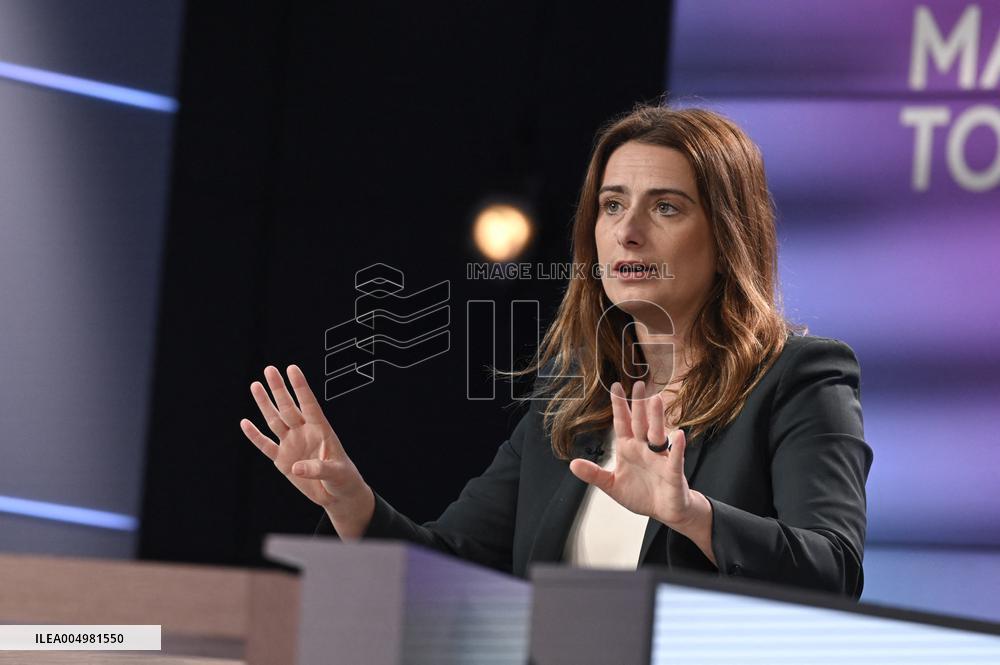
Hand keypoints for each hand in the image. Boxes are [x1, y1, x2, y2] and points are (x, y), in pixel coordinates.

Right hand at [240, 364, 373, 537]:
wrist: (336, 494)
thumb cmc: (343, 478)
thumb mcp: (336, 472)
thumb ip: (318, 469)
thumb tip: (295, 467)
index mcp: (321, 429)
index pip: (309, 404)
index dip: (301, 387)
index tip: (292, 368)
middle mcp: (304, 432)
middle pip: (289, 408)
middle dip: (279, 389)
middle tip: (269, 369)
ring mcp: (292, 444)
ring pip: (275, 421)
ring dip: (265, 404)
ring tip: (256, 385)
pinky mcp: (282, 460)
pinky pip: (266, 446)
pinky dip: (255, 436)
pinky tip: (245, 423)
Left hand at [569, 380, 698, 529]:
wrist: (665, 511)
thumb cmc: (641, 494)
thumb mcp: (612, 485)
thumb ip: (594, 474)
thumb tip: (572, 464)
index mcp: (629, 448)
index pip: (622, 423)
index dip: (619, 406)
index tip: (615, 386)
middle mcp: (644, 448)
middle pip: (641, 423)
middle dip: (639, 404)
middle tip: (639, 384)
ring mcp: (660, 458)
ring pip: (658, 434)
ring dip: (657, 418)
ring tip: (657, 400)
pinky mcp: (673, 472)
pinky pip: (675, 458)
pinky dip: (677, 447)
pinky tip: (678, 435)